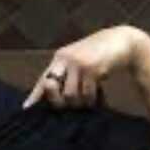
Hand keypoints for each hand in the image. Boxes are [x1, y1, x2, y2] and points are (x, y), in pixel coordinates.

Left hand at [23, 25, 143, 109]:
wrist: (123, 41)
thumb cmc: (99, 54)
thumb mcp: (79, 62)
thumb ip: (67, 75)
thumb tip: (57, 96)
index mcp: (59, 58)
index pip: (43, 79)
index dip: (35, 95)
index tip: (26, 108)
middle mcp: (65, 59)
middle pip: (53, 91)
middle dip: (60, 102)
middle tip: (72, 104)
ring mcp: (78, 63)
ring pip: (70, 95)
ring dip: (80, 102)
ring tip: (89, 97)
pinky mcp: (91, 68)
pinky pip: (86, 94)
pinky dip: (92, 99)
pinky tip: (98, 94)